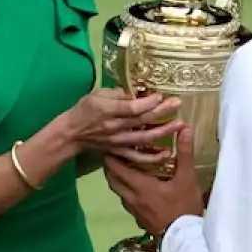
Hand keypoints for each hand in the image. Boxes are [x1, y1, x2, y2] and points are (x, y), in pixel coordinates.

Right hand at [65, 88, 183, 166]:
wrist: (72, 133)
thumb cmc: (85, 109)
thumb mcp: (98, 94)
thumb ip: (118, 93)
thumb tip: (139, 93)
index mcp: (108, 110)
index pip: (132, 107)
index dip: (148, 103)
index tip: (161, 96)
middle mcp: (114, 127)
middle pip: (142, 121)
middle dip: (162, 112)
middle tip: (178, 104)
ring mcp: (118, 142)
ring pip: (144, 139)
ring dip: (163, 132)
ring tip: (179, 125)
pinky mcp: (119, 152)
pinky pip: (137, 158)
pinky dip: (152, 158)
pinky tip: (167, 153)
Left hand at [104, 127, 204, 236]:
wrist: (184, 238)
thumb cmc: (184, 207)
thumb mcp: (187, 178)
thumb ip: (184, 153)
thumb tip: (184, 128)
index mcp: (139, 185)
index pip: (116, 167)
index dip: (111, 155)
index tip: (111, 143)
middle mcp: (131, 198)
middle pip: (112, 179)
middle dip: (110, 165)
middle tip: (115, 153)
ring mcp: (134, 210)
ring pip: (118, 191)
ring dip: (117, 179)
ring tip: (124, 168)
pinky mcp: (139, 219)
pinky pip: (126, 201)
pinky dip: (125, 191)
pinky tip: (136, 188)